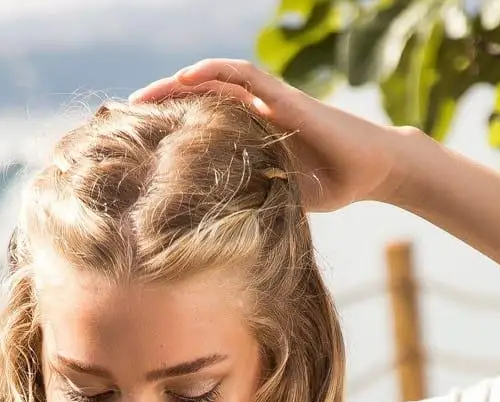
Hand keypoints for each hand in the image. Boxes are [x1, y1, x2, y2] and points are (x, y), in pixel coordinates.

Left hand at [128, 59, 417, 213]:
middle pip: (200, 98)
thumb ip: (249, 199)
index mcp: (253, 132)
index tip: (139, 142)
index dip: (171, 128)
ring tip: (144, 96)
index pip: (203, 121)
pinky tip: (186, 78)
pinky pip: (243, 74)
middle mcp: (257, 110)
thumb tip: (211, 231)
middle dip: (162, 105)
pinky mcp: (284, 96)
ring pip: (215, 80)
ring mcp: (270, 100)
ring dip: (177, 85)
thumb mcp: (280, 198)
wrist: (374, 171)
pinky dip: (213, 72)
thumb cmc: (333, 185)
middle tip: (125, 117)